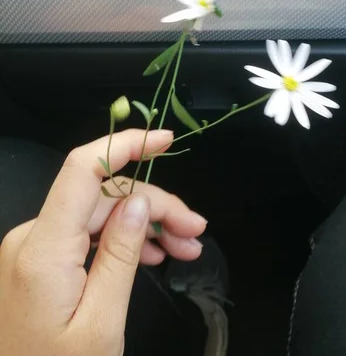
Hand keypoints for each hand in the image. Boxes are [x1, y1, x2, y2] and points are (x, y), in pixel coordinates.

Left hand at [0, 129, 206, 355]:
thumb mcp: (102, 322)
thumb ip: (121, 254)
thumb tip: (141, 202)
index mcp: (43, 249)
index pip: (83, 169)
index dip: (126, 144)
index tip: (165, 140)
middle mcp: (32, 237)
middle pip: (104, 197)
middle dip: (155, 205)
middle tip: (196, 230)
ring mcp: (35, 247)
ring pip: (101, 214)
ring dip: (146, 224)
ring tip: (185, 246)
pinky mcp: (41, 259)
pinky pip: (88, 234)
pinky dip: (123, 239)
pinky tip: (155, 253)